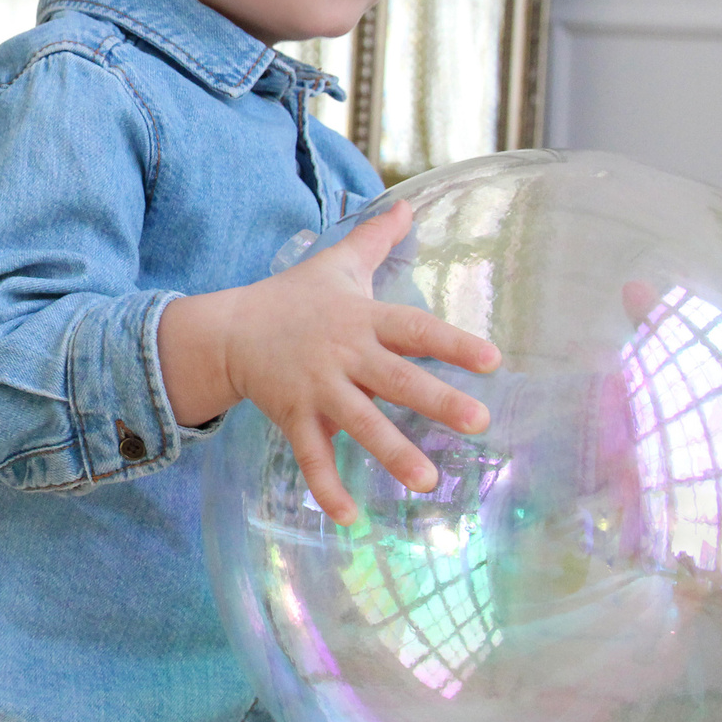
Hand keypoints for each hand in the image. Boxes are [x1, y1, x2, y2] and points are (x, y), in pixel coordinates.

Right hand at [161, 200, 500, 523]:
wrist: (228, 328)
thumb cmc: (293, 296)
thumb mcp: (336, 263)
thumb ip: (377, 238)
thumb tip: (408, 203)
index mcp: (361, 319)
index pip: (414, 328)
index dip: (452, 342)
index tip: (492, 360)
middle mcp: (344, 354)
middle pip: (396, 379)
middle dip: (436, 400)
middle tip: (480, 422)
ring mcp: (316, 387)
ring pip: (358, 423)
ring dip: (391, 453)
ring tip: (426, 481)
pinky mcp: (292, 415)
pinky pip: (311, 455)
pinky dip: (327, 487)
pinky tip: (349, 518)